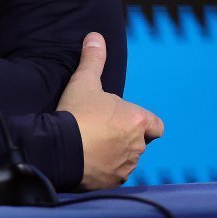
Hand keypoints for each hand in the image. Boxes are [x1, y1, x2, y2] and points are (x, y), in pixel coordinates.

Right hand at [56, 32, 163, 189]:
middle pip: (139, 141)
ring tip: (92, 144)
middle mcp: (138, 145)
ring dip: (116, 153)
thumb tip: (95, 37)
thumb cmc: (77, 113)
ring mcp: (126, 165)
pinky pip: (114, 174)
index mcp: (138, 120)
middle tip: (101, 129)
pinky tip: (88, 160)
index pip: (156, 124)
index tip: (126, 119)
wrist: (60, 147)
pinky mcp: (113, 180)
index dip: (144, 122)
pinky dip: (105, 169)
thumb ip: (93, 60)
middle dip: (125, 136)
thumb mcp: (84, 81)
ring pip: (127, 158)